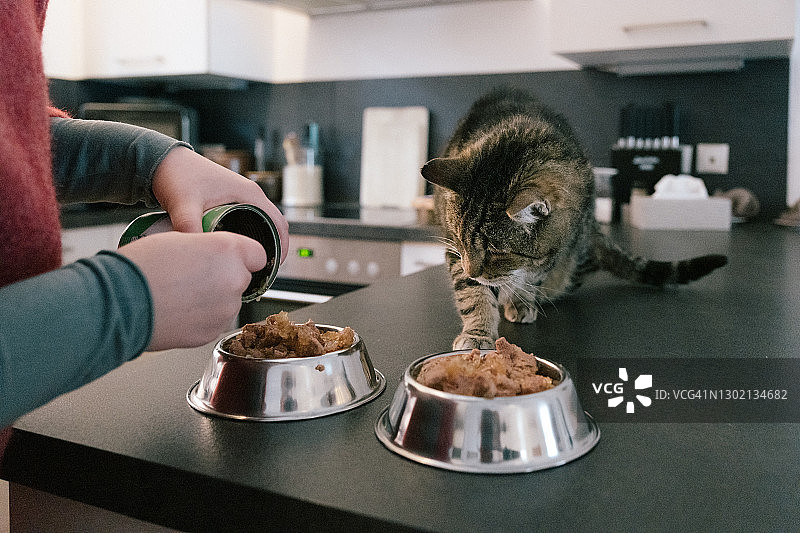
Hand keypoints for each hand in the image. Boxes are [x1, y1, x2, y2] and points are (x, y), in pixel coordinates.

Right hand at [118, 231, 266, 350]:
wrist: (120, 300)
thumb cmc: (142, 266)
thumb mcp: (179, 238)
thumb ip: (207, 248)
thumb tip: (211, 255)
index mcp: (229, 250)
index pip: (258, 255)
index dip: (244, 256)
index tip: (233, 258)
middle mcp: (233, 280)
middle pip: (242, 279)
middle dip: (225, 278)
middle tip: (195, 276)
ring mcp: (224, 309)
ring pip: (228, 302)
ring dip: (213, 299)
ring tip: (181, 294)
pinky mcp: (212, 332)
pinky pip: (214, 321)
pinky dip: (201, 317)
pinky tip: (178, 310)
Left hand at [151, 146, 288, 261]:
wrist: (162, 160)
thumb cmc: (177, 174)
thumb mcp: (184, 204)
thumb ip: (188, 226)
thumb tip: (195, 250)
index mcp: (248, 193)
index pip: (279, 223)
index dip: (282, 247)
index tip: (275, 267)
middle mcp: (248, 194)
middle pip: (273, 225)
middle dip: (273, 248)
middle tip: (262, 272)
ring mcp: (239, 196)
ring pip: (261, 224)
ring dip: (261, 243)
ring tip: (249, 263)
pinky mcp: (229, 201)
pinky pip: (249, 221)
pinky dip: (249, 236)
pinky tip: (235, 250)